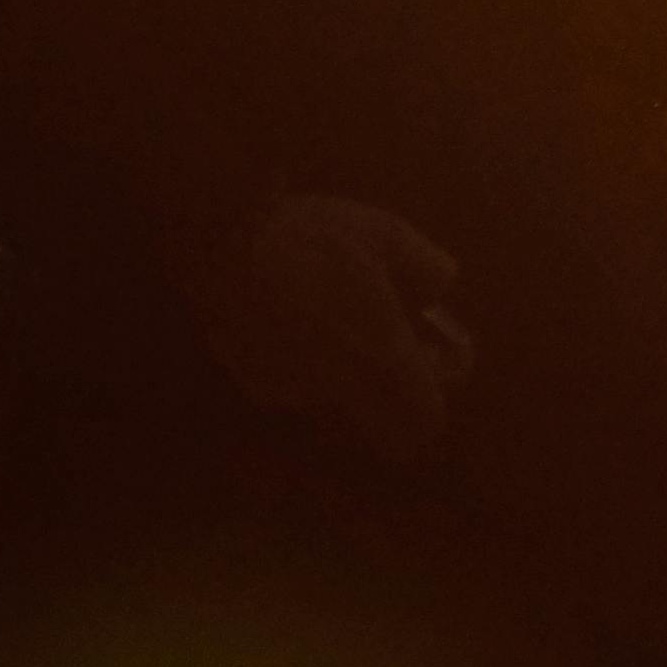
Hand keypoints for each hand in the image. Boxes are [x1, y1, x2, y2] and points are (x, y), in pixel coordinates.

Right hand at [189, 194, 474, 467]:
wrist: (225, 246)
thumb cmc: (314, 239)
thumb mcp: (387, 235)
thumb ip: (429, 268)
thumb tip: (441, 288)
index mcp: (379, 357)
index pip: (427, 419)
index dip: (442, 388)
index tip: (439, 350)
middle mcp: (338, 388)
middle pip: (388, 431)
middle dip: (402, 396)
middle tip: (398, 345)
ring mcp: (292, 392)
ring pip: (342, 400)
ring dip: (352, 370)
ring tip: (338, 312)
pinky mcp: (254, 383)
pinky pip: (300, 384)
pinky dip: (309, 361)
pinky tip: (294, 315)